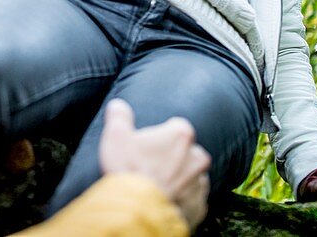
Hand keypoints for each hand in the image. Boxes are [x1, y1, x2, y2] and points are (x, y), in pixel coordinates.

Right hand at [99, 99, 210, 228]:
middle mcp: (197, 157)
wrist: (137, 211)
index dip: (159, 136)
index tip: (147, 147)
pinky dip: (181, 200)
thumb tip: (118, 105)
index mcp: (181, 135)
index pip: (175, 127)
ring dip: (178, 179)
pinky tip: (163, 201)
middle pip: (186, 151)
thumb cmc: (127, 169)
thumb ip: (119, 115)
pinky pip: (192, 200)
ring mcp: (200, 184)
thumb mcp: (116, 136)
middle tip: (150, 167)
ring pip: (191, 176)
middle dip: (173, 157)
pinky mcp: (199, 207)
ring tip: (155, 186)